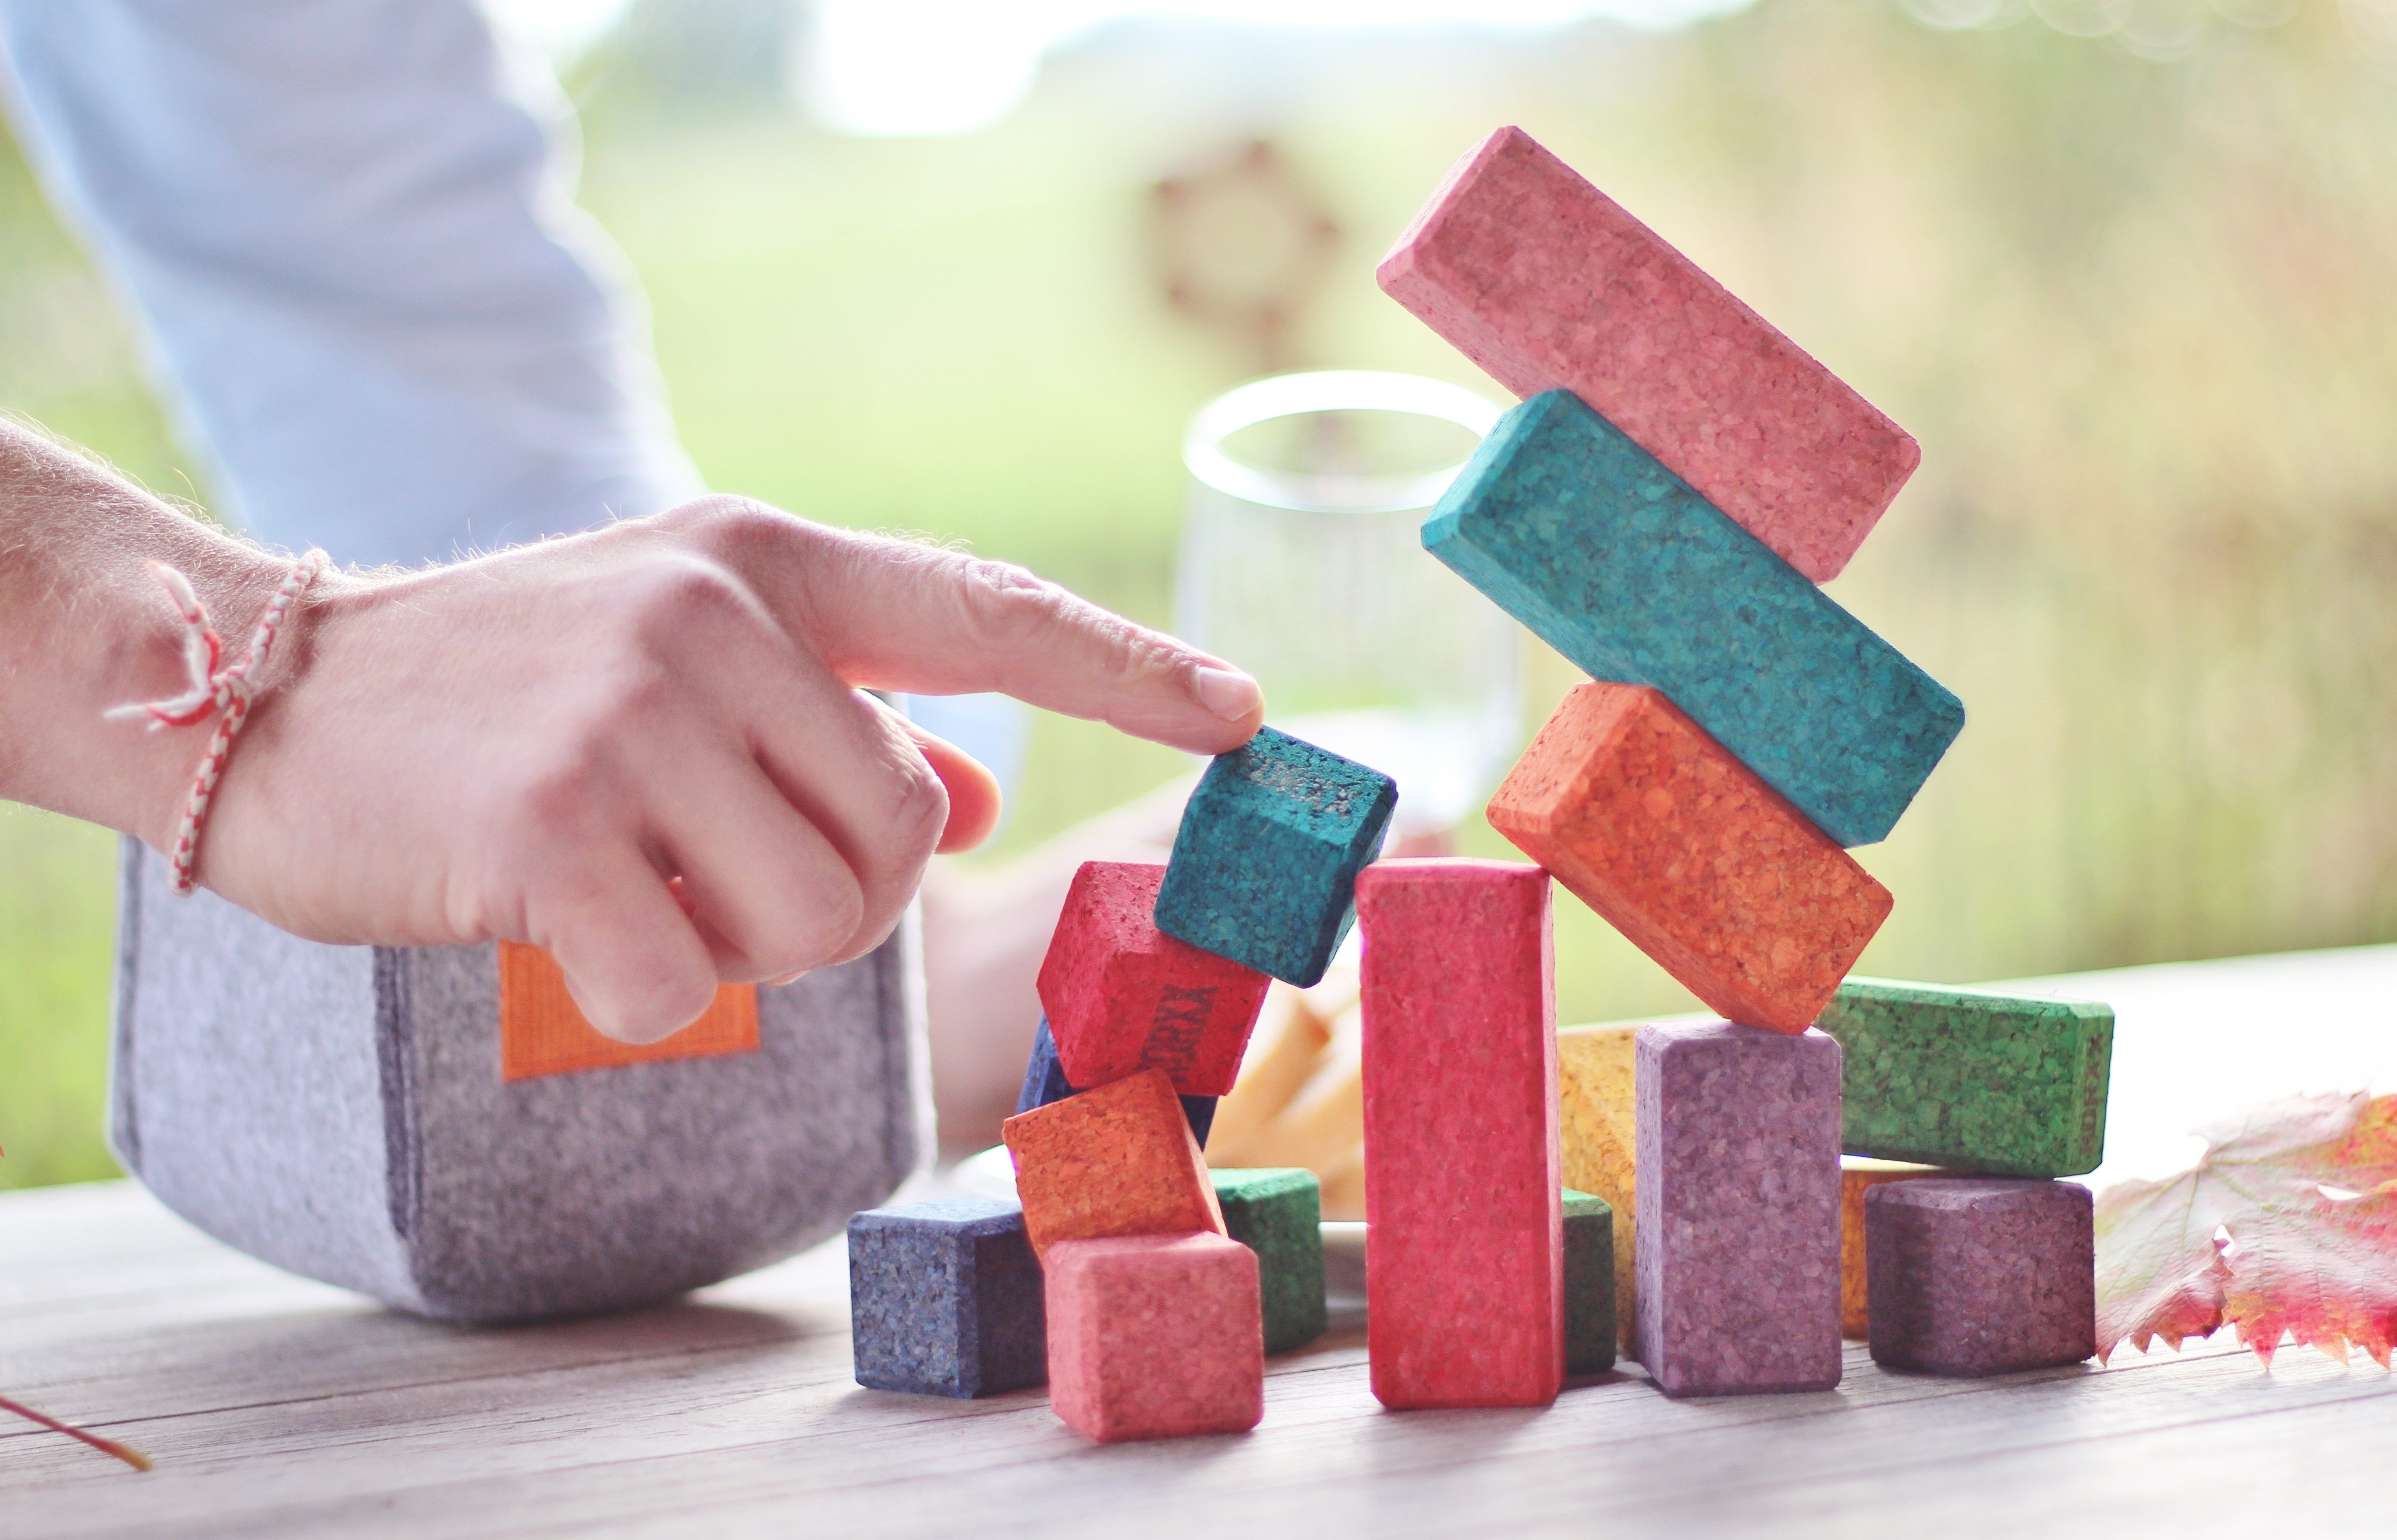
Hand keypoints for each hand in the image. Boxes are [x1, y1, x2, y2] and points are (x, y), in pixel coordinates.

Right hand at [188, 497, 1262, 1040]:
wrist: (271, 694)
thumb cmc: (508, 694)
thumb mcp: (684, 660)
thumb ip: (843, 720)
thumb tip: (978, 799)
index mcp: (766, 564)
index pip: (989, 612)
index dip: (1129, 671)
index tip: (1250, 719)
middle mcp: (715, 615)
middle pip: (906, 834)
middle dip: (835, 888)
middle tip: (704, 861)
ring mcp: (630, 712)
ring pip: (822, 917)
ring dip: (744, 941)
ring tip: (633, 878)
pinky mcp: (549, 823)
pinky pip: (692, 984)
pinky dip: (645, 991)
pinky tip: (559, 917)